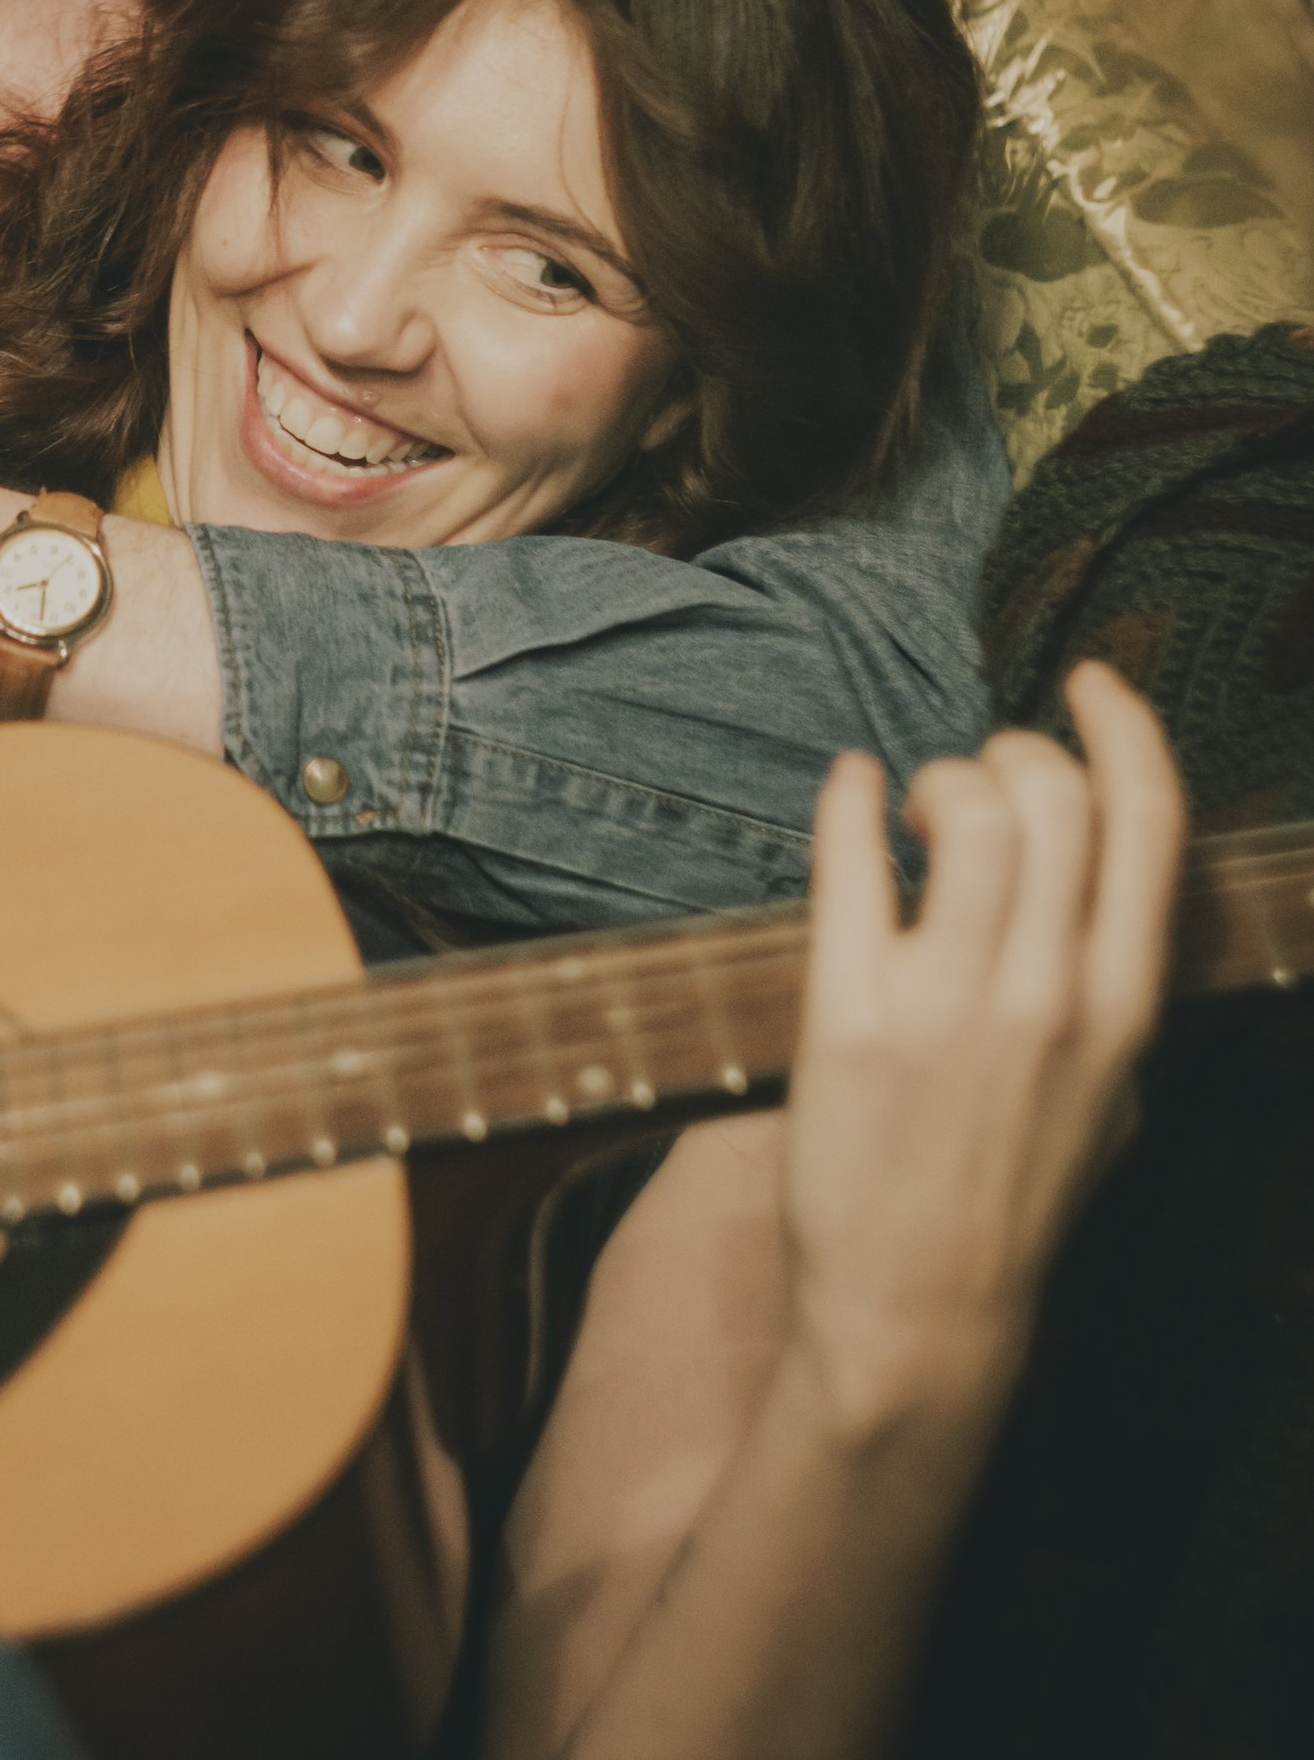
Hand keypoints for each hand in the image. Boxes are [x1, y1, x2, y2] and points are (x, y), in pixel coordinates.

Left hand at [781, 662, 1183, 1441]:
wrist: (921, 1314)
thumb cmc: (1013, 1197)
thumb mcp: (1113, 1095)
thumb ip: (1114, 986)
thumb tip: (1103, 878)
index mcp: (1123, 1007)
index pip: (1149, 823)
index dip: (1123, 726)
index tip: (1090, 679)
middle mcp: (1048, 993)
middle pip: (1053, 792)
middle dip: (1011, 751)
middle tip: (973, 782)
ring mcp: (949, 1000)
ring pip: (964, 807)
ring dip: (934, 775)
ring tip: (910, 812)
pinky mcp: (849, 1011)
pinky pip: (850, 856)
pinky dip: (845, 798)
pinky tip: (847, 794)